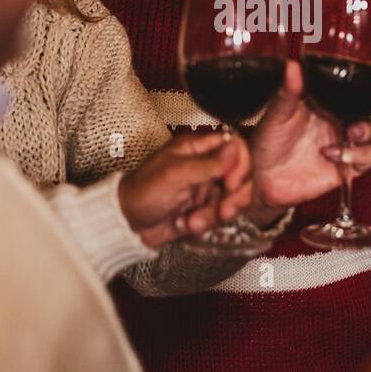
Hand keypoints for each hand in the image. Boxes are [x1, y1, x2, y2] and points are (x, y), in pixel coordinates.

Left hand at [118, 132, 252, 246]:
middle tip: (223, 211)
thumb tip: (234, 146)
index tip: (231, 184)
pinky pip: (221, 215)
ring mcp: (206, 187)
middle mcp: (206, 164)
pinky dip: (206, 223)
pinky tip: (187, 224)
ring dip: (215, 214)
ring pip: (233, 199)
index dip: (241, 166)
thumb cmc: (143, 192)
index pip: (236, 146)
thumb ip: (208, 162)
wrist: (128, 225)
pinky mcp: (205, 207)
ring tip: (193, 221)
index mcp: (197, 147)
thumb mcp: (176, 175)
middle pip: (242, 175)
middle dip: (234, 198)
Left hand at [245, 59, 370, 220]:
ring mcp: (345, 141)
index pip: (357, 82)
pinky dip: (357, 154)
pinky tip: (334, 155)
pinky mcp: (347, 165)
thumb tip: (292, 66)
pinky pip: (367, 157)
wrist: (262, 179)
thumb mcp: (276, 113)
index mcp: (326, 100)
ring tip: (351, 131)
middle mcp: (339, 118)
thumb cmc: (267, 141)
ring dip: (369, 128)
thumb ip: (288, 92)